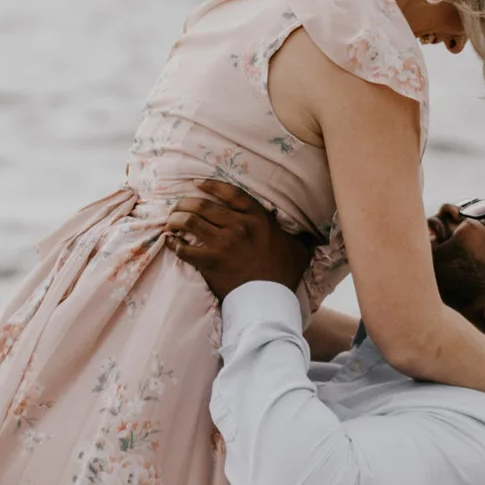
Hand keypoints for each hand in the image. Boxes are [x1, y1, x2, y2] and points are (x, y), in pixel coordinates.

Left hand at [163, 179, 317, 302]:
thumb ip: (300, 238)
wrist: (268, 300)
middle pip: (203, 206)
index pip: (231, 193)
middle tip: (178, 205)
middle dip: (186, 203)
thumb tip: (314, 235)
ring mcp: (222, 243)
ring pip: (190, 222)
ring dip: (176, 220)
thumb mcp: (298, 250)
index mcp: (258, 218)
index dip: (211, 186)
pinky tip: (170, 242)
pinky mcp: (209, 262)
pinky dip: (174, 244)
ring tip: (171, 221)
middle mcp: (238, 226)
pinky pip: (184, 248)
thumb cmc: (284, 275)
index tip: (197, 184)